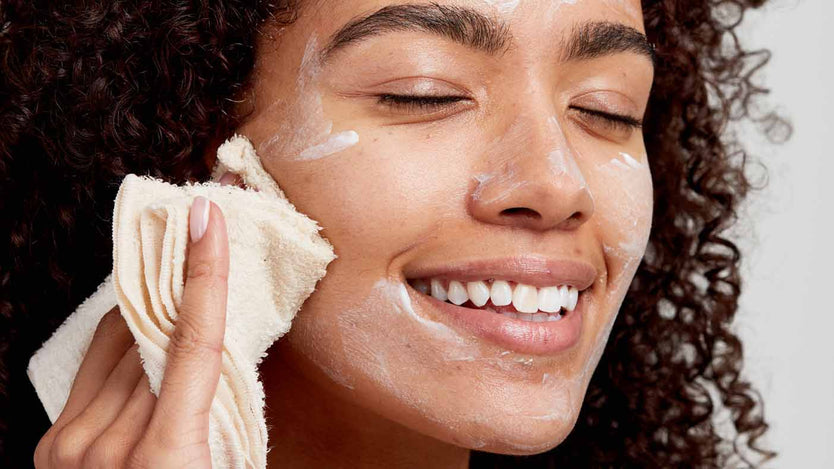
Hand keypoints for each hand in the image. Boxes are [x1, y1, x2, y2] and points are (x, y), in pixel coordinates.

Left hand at [35, 194, 229, 467]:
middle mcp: (113, 444)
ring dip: (149, 307)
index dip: (205, 275)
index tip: (208, 220)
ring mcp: (75, 445)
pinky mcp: (55, 445)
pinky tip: (137, 321)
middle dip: (178, 279)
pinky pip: (94, 367)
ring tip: (173, 272)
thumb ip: (215, 420)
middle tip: (197, 228)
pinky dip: (119, 338)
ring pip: (120, 345)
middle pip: (154, 334)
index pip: (193, 342)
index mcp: (167, 457)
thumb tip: (210, 359)